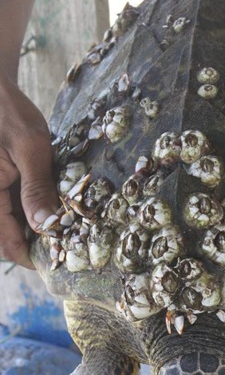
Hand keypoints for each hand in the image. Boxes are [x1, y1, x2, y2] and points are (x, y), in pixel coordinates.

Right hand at [0, 70, 56, 267]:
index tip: (58, 262)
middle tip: (67, 244)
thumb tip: (47, 228)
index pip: (5, 243)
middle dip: (35, 244)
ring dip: (35, 228)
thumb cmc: (9, 112)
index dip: (30, 257)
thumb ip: (37, 189)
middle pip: (6, 237)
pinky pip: (11, 207)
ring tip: (64, 227)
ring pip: (10, 224)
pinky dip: (31, 210)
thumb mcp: (30, 148)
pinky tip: (53, 206)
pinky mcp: (0, 184)